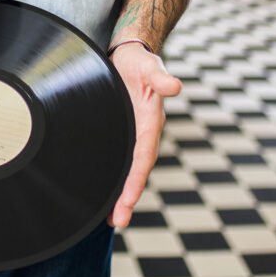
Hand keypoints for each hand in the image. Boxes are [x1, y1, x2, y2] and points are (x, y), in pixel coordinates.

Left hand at [108, 43, 181, 227]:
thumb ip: (159, 76)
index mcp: (150, 123)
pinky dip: (110, 177)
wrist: (128, 55)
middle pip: (134, 171)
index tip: (127, 200)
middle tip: (117, 221)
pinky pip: (115, 159)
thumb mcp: (148, 65)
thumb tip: (175, 86)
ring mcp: (129, 135)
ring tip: (110, 220)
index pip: (143, 157)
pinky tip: (101, 192)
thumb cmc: (138, 61)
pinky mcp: (117, 132)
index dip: (135, 180)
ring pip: (125, 169)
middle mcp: (141, 134)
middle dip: (127, 197)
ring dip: (119, 194)